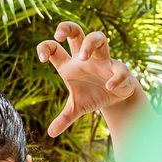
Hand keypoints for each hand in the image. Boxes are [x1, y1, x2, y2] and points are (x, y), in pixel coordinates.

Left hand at [36, 21, 140, 137]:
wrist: (116, 97)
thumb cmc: (93, 95)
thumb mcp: (77, 108)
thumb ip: (64, 118)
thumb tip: (50, 133)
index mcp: (71, 64)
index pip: (55, 49)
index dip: (46, 48)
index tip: (42, 59)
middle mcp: (86, 58)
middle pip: (77, 31)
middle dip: (67, 28)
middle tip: (59, 35)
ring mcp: (103, 61)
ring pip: (99, 38)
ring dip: (90, 44)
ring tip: (84, 58)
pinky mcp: (119, 69)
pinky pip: (119, 69)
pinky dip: (114, 78)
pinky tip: (109, 88)